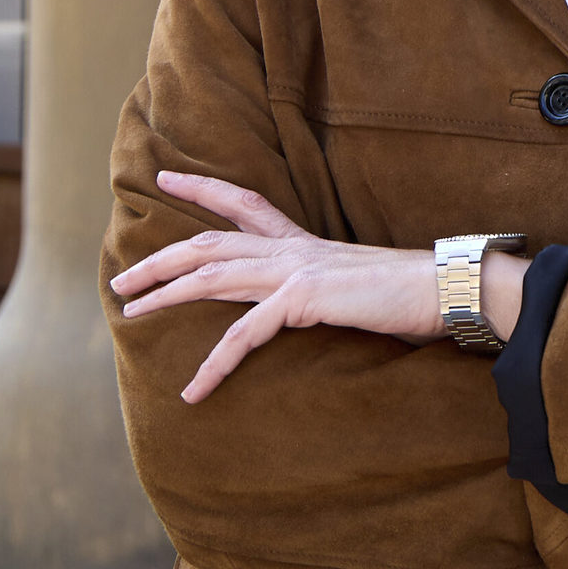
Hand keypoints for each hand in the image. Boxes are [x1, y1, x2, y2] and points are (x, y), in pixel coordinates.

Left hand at [114, 171, 499, 402]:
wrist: (445, 289)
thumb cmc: (411, 295)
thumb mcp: (356, 287)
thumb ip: (324, 291)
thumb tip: (308, 307)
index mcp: (303, 243)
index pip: (243, 203)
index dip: (202, 189)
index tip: (165, 178)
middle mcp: (292, 249)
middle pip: (209, 243)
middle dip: (160, 259)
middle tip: (122, 280)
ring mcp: (295, 270)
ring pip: (211, 276)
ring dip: (165, 296)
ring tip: (130, 316)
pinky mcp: (303, 299)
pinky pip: (244, 334)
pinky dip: (214, 364)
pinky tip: (193, 390)